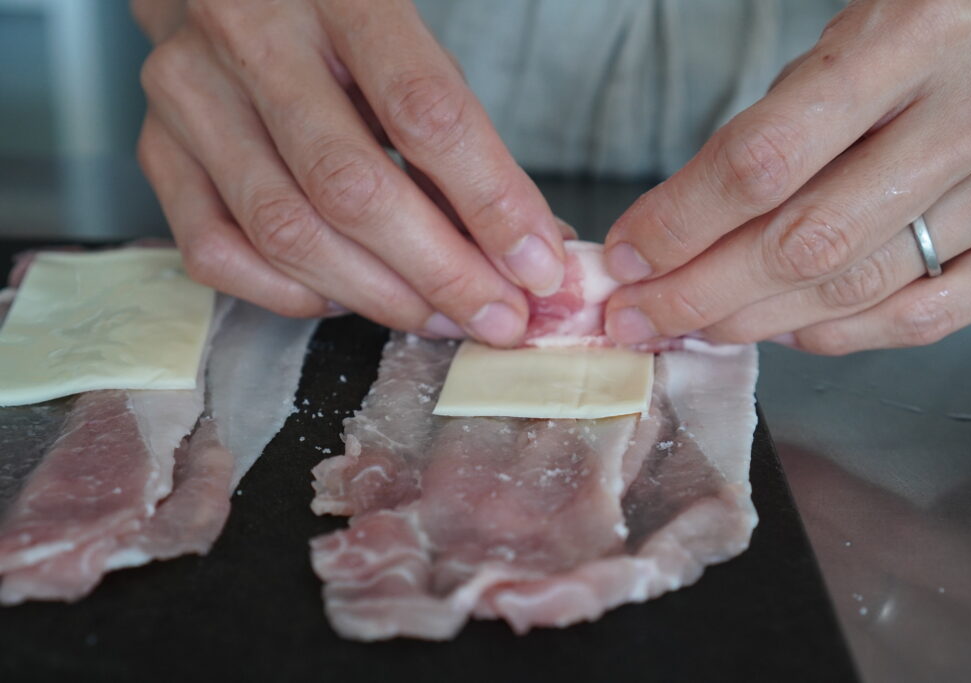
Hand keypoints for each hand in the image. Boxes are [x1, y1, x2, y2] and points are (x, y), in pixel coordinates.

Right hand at [131, 0, 566, 345]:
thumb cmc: (339, 30)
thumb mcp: (411, 56)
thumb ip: (463, 144)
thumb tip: (530, 249)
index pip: (425, 112)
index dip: (490, 202)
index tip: (537, 267)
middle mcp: (250, 36)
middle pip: (351, 188)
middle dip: (439, 272)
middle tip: (496, 318)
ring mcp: (189, 96)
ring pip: (286, 232)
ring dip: (378, 296)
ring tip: (440, 318)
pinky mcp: (155, 151)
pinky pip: (218, 253)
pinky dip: (292, 294)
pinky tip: (344, 297)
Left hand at [603, 0, 970, 353]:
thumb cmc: (956, 18)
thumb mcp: (865, 27)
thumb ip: (787, 116)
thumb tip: (692, 214)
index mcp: (913, 38)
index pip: (763, 160)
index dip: (679, 222)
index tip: (629, 256)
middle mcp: (970, 115)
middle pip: (801, 243)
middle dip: (698, 293)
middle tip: (638, 316)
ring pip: (856, 288)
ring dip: (755, 322)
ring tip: (694, 326)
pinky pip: (924, 315)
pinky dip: (841, 336)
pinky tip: (787, 330)